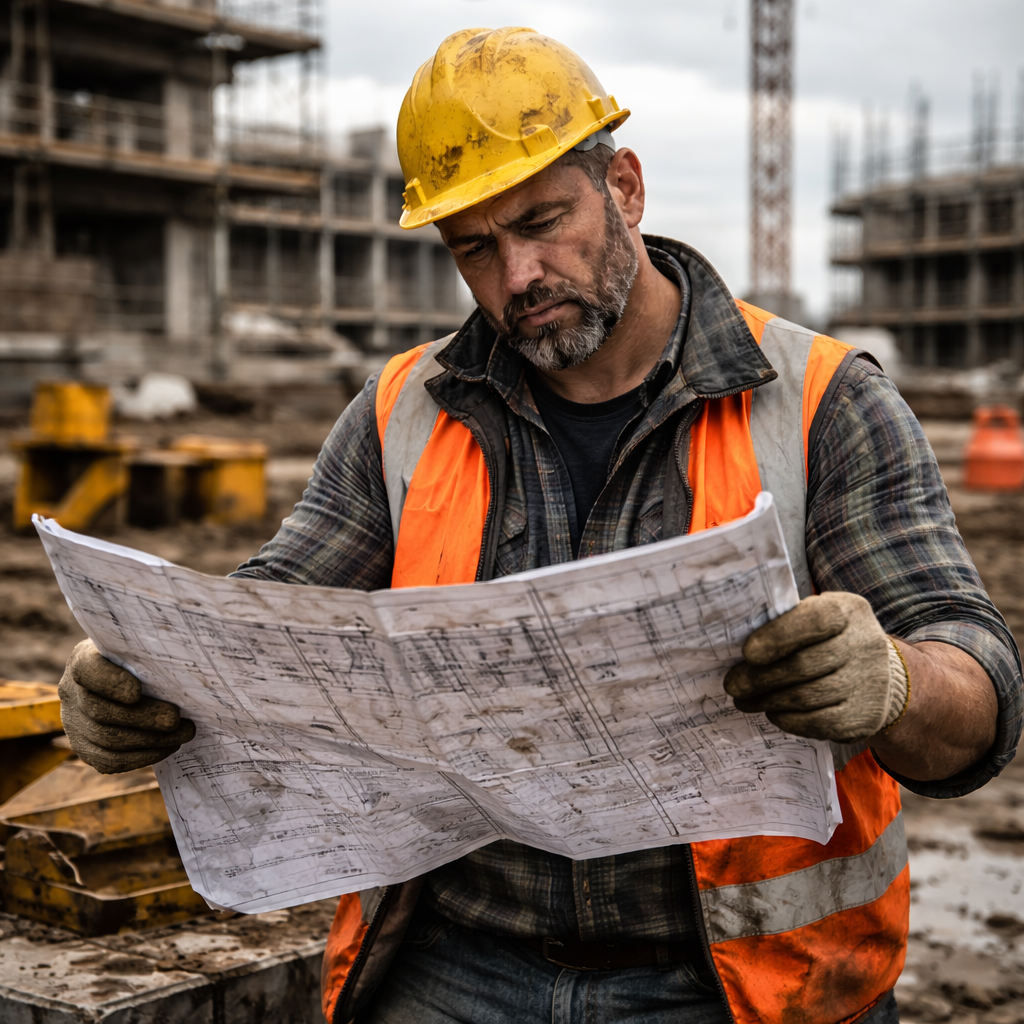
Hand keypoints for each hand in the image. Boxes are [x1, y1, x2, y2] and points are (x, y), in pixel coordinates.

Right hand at [58, 639, 195, 773]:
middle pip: (101, 712)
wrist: (126, 679)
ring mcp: (74, 723)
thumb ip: (151, 652)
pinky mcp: (84, 748)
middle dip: (144, 718)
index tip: (137, 692)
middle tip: (175, 719)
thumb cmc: (141, 658)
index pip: (87, 670)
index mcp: (83, 660)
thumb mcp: (141, 647)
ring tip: (184, 733)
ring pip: (107, 740)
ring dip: (150, 740)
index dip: (110, 683)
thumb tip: (183, 662)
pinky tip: (168, 746)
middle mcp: (72, 693)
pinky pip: (110, 760)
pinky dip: (143, 756)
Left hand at [723, 592, 907, 743]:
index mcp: (848, 611)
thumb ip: (785, 624)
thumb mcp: (814, 618)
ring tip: (744, 700)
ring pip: (805, 697)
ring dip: (767, 701)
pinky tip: (772, 712)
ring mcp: (870, 683)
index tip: (747, 653)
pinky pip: (817, 722)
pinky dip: (788, 719)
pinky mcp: (865, 717)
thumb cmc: (829, 640)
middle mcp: (865, 644)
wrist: (878, 673)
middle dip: (759, 678)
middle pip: (803, 666)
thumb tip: (736, 648)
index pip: (814, 621)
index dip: (778, 637)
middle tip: (732, 685)